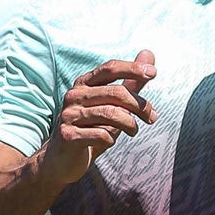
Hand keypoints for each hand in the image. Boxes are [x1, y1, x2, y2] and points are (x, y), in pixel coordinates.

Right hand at [43, 51, 158, 183]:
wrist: (61, 160)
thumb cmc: (91, 129)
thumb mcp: (113, 105)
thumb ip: (131, 82)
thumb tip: (149, 54)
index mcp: (84, 84)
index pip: (109, 69)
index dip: (132, 68)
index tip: (154, 72)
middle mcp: (74, 95)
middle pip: (116, 93)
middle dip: (140, 106)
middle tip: (152, 118)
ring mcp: (69, 115)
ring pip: (111, 114)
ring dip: (130, 124)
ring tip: (134, 131)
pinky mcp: (68, 135)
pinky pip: (101, 134)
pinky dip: (111, 139)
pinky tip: (108, 141)